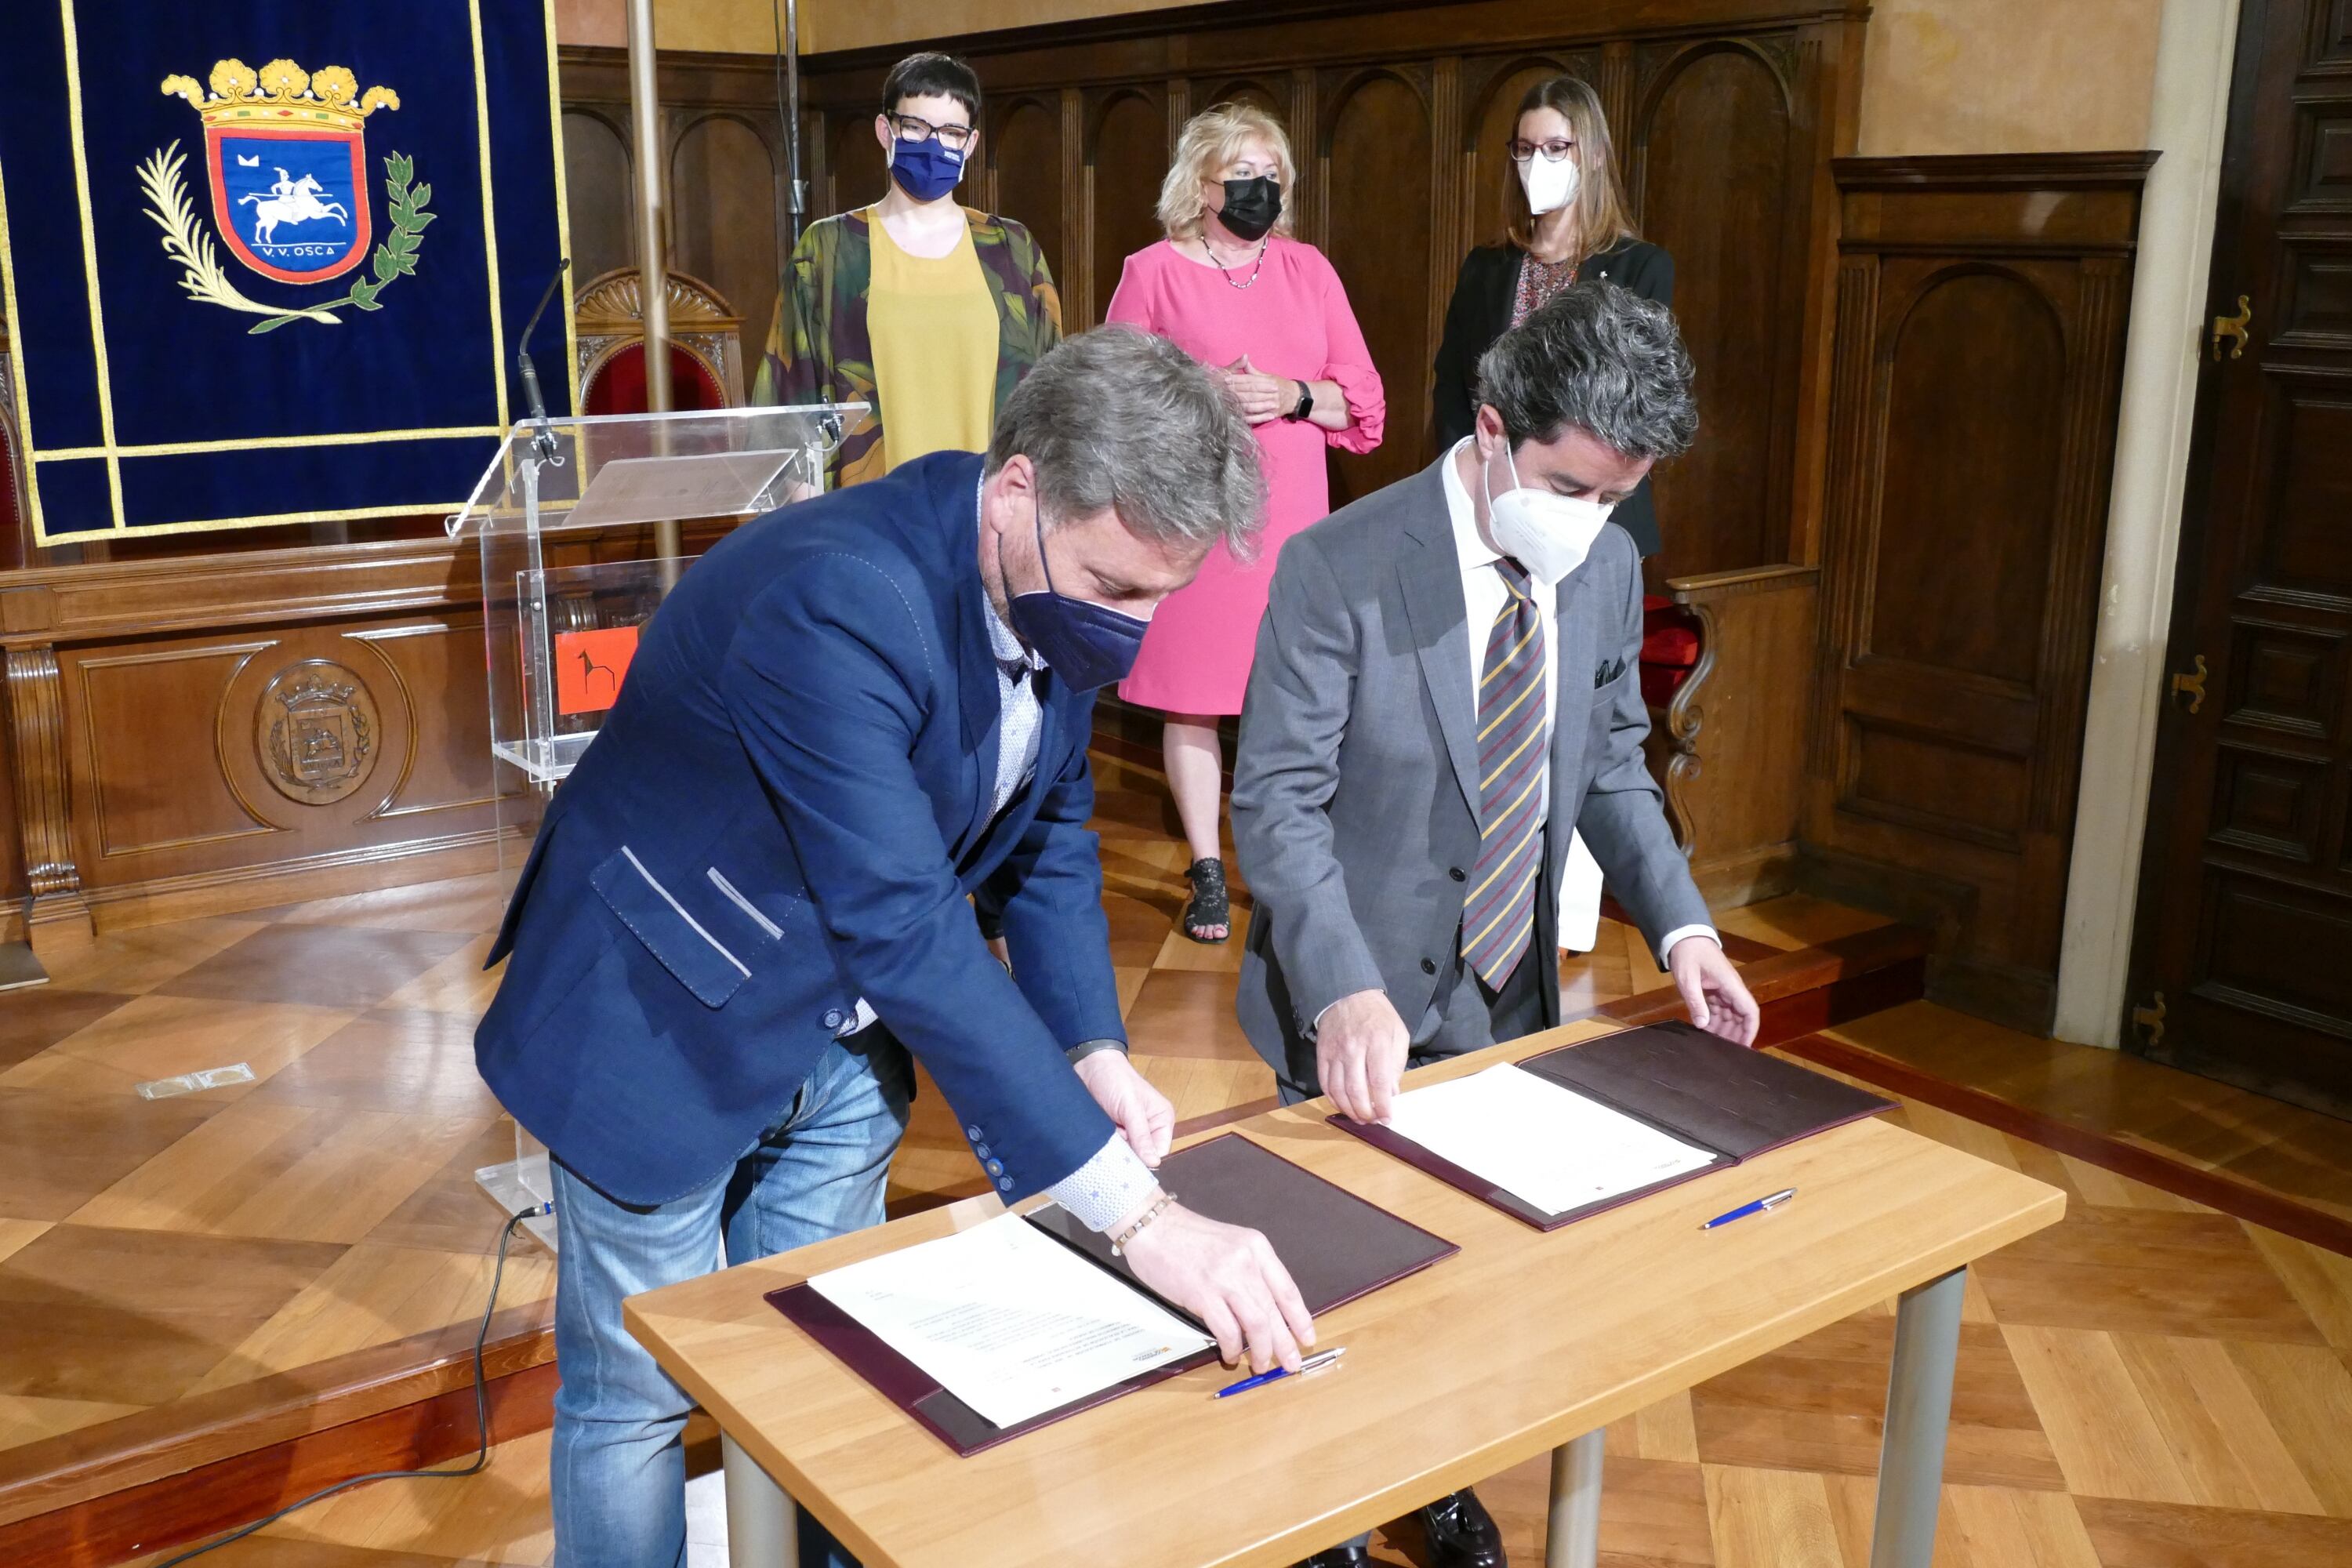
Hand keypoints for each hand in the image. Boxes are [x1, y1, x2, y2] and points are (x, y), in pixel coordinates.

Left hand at [1073, 1049, 1174, 1165]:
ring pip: (1125, 1153)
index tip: (1129, 1157)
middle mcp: (1149, 1128)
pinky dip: (1105, 1144)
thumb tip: (1154, 1163)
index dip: (1145, 1158)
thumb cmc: (1115, 1079)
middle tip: (1114, 1141)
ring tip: (1105, 1133)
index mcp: (1162, 1120)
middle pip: (1142, 1155)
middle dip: (1127, 1152)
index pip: (1160, 1151)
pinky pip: (1112, 1148)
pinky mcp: (1114, 1131)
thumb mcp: (1130, 1107)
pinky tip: (1099, 1135)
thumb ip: (1141, 1135)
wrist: (1089, 1064)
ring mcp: (1130, 1131)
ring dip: (1114, 1148)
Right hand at [1119, 1199, 1314, 1371]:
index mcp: (1257, 1247)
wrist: (1152, 1225)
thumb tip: (1265, 1310)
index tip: (1307, 1337)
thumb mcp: (1230, 1244)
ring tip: (1262, 1365)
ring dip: (1262, 1350)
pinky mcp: (1202, 1293)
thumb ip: (1249, 1271)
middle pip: (1274, 1311)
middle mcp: (1246, 1261)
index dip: (1300, 1318)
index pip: (1287, 1289)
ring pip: (1257, 1324)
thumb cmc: (1187, 1237)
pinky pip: (1227, 1330)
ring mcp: (1224, 1277)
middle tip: (1292, 1363)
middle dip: (1286, 1343)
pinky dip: (1233, 1347)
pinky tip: (1232, 1355)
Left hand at [1220, 353, 1288, 424]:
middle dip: (1235, 391)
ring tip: (1227, 403)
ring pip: (1253, 405)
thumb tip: (1244, 359)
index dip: (1237, 379)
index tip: (1226, 378)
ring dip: (1239, 404)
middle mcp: (1270, 392)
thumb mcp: (1268, 376)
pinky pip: (1258, 417)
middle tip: (1222, 390)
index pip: (1250, 380)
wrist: (1296, 397)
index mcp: (1268, 381)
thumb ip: (1254, 371)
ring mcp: (1272, 404)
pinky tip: (1238, 417)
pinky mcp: (1272, 415)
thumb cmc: (1279, 385)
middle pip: (1250, 392)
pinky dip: (1249, 418)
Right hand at [1315, 988, 1410, 1123]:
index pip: (1379, 1081)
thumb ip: (1397, 1063)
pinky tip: (1343, 1105)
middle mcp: (1354, 1048)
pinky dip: (1333, 1099)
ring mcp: (1335, 1052)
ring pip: (1338, 1091)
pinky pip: (1325, 1083)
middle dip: (1366, 1113)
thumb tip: (1391, 1093)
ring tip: (1360, 1118)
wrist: (1346, 994)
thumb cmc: (1378, 1016)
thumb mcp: (1398, 1033)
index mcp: (1377, 1041)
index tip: (1387, 1117)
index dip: (1383, 1104)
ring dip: (1349, 1110)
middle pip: (1356, 1090)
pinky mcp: (1322, 1055)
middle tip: (1373, 1121)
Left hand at [1669, 936, 1759, 1046]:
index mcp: (1731, 985)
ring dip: (1724, 1029)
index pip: (1750, 1011)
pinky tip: (1705, 1031)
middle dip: (1735, 1034)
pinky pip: (1719, 1009)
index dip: (1750, 1030)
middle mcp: (1732, 989)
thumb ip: (1695, 1001)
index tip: (1744, 1047)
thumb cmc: (1687, 954)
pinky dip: (1714, 1021)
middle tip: (1724, 1052)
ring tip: (1713, 1045)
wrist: (1683, 937)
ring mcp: (1724, 989)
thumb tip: (1703, 1025)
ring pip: (1730, 1015)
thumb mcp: (1688, 978)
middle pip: (1741, 1016)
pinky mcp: (1715, 990)